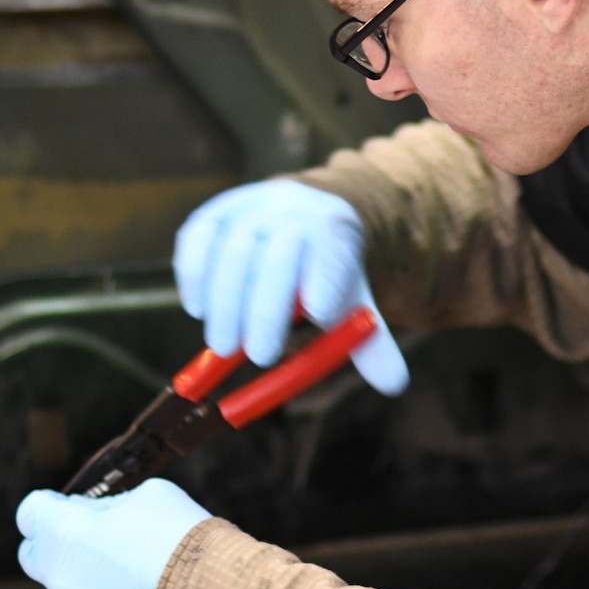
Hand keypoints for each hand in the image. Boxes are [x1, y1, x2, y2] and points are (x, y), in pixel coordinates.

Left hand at [16, 479, 210, 588]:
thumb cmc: (179, 537)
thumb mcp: (149, 496)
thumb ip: (113, 507)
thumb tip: (105, 520)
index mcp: (63, 535)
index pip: (31, 513)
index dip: (52, 507)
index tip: (73, 509)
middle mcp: (59, 581)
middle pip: (38, 560)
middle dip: (60, 549)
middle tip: (99, 543)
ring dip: (99, 587)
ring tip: (148, 582)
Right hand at [173, 179, 409, 394]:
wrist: (304, 214)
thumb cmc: (329, 270)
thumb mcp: (356, 299)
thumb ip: (370, 341)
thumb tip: (395, 384)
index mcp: (336, 226)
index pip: (332, 245)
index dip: (325, 276)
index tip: (318, 319)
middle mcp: (295, 206)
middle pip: (279, 250)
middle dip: (264, 305)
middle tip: (253, 354)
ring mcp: (252, 204)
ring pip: (234, 245)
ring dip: (225, 300)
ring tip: (224, 345)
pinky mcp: (216, 209)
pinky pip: (198, 236)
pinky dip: (194, 274)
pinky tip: (199, 308)